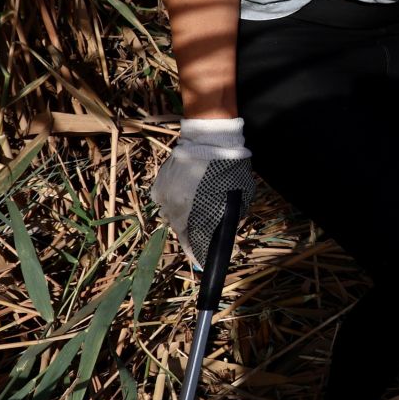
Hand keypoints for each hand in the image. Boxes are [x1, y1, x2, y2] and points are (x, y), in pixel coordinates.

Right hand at [150, 118, 256, 266]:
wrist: (209, 137)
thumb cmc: (229, 166)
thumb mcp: (239, 195)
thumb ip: (231, 216)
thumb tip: (228, 232)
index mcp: (194, 211)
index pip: (192, 242)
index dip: (197, 253)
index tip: (202, 262)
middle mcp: (176, 206)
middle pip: (182, 231)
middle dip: (191, 237)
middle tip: (200, 239)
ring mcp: (164, 195)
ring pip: (172, 216)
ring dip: (183, 218)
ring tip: (195, 212)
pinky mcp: (159, 185)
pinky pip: (165, 201)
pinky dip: (175, 203)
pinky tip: (186, 196)